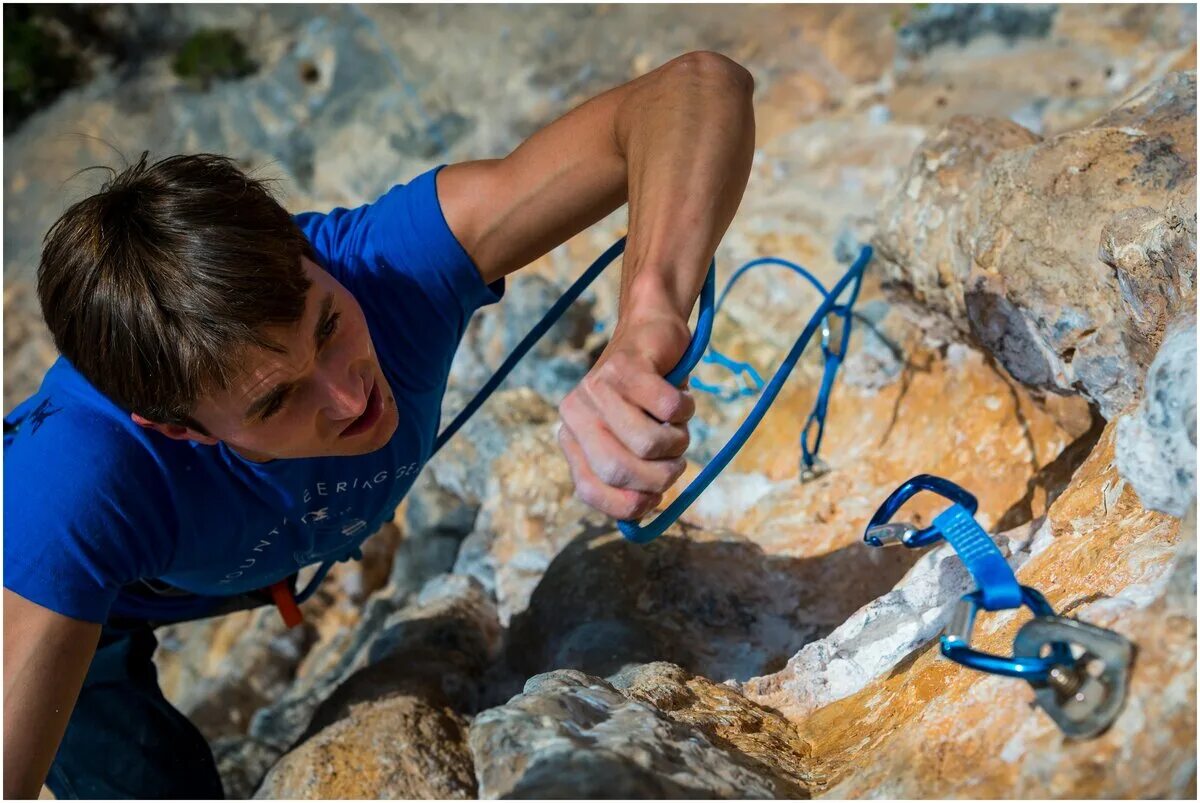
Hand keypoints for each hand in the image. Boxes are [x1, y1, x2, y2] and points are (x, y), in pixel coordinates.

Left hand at [557, 310, 695, 519]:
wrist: (652, 335)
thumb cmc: (645, 400)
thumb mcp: (629, 443)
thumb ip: (626, 478)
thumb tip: (638, 516)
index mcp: (571, 436)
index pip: (589, 490)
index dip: (627, 504)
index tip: (652, 499)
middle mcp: (575, 411)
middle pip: (619, 471)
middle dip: (659, 477)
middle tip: (674, 461)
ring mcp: (599, 386)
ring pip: (648, 443)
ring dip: (677, 441)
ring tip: (676, 425)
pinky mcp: (629, 365)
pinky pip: (670, 409)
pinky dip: (686, 409)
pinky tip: (679, 397)